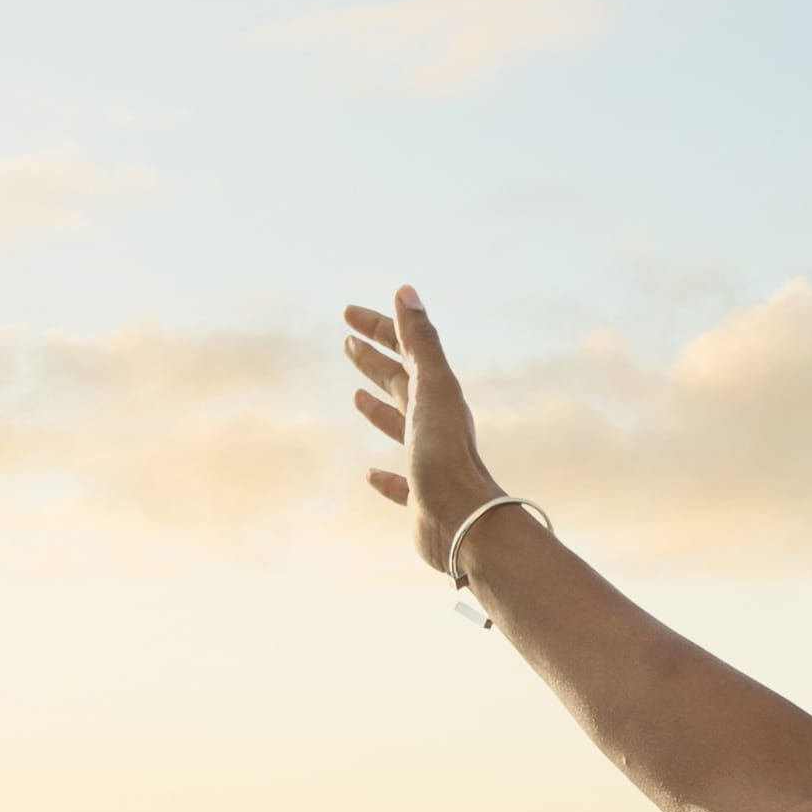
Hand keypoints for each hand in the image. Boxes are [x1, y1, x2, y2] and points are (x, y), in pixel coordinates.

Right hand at [341, 288, 508, 582]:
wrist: (464, 521)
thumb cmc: (445, 454)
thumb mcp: (430, 388)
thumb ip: (419, 341)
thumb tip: (406, 290)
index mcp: (437, 395)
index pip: (404, 350)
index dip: (378, 328)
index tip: (347, 314)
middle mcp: (434, 424)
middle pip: (400, 383)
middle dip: (375, 360)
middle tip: (347, 341)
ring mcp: (427, 462)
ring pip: (399, 426)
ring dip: (378, 408)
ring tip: (356, 395)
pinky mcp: (420, 499)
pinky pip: (399, 483)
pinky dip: (385, 477)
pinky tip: (371, 476)